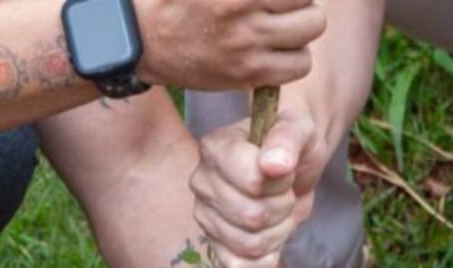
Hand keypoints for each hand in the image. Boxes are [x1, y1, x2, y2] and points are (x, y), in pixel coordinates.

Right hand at [136, 0, 325, 89]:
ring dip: (299, 28)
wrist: (142, 38)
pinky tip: (273, 50)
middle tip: (281, 6)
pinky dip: (293, 58)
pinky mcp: (247, 74)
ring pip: (310, 32)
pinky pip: (298, 65)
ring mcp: (249, 45)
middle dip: (300, 2)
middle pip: (310, 3)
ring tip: (278, 27)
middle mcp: (246, 11)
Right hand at [189, 108, 325, 267]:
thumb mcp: (299, 127)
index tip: (285, 168)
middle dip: (283, 207)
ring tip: (280, 210)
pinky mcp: (215, 244)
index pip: (252, 182)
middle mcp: (202, 183)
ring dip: (279, 231)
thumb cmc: (292, 140)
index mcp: (215, 150)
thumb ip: (287, 138)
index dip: (281, 181)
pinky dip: (265, 260)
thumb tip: (274, 165)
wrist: (292, 159)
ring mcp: (205, 216)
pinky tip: (274, 240)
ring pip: (250, 245)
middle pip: (252, 217)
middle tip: (286, 191)